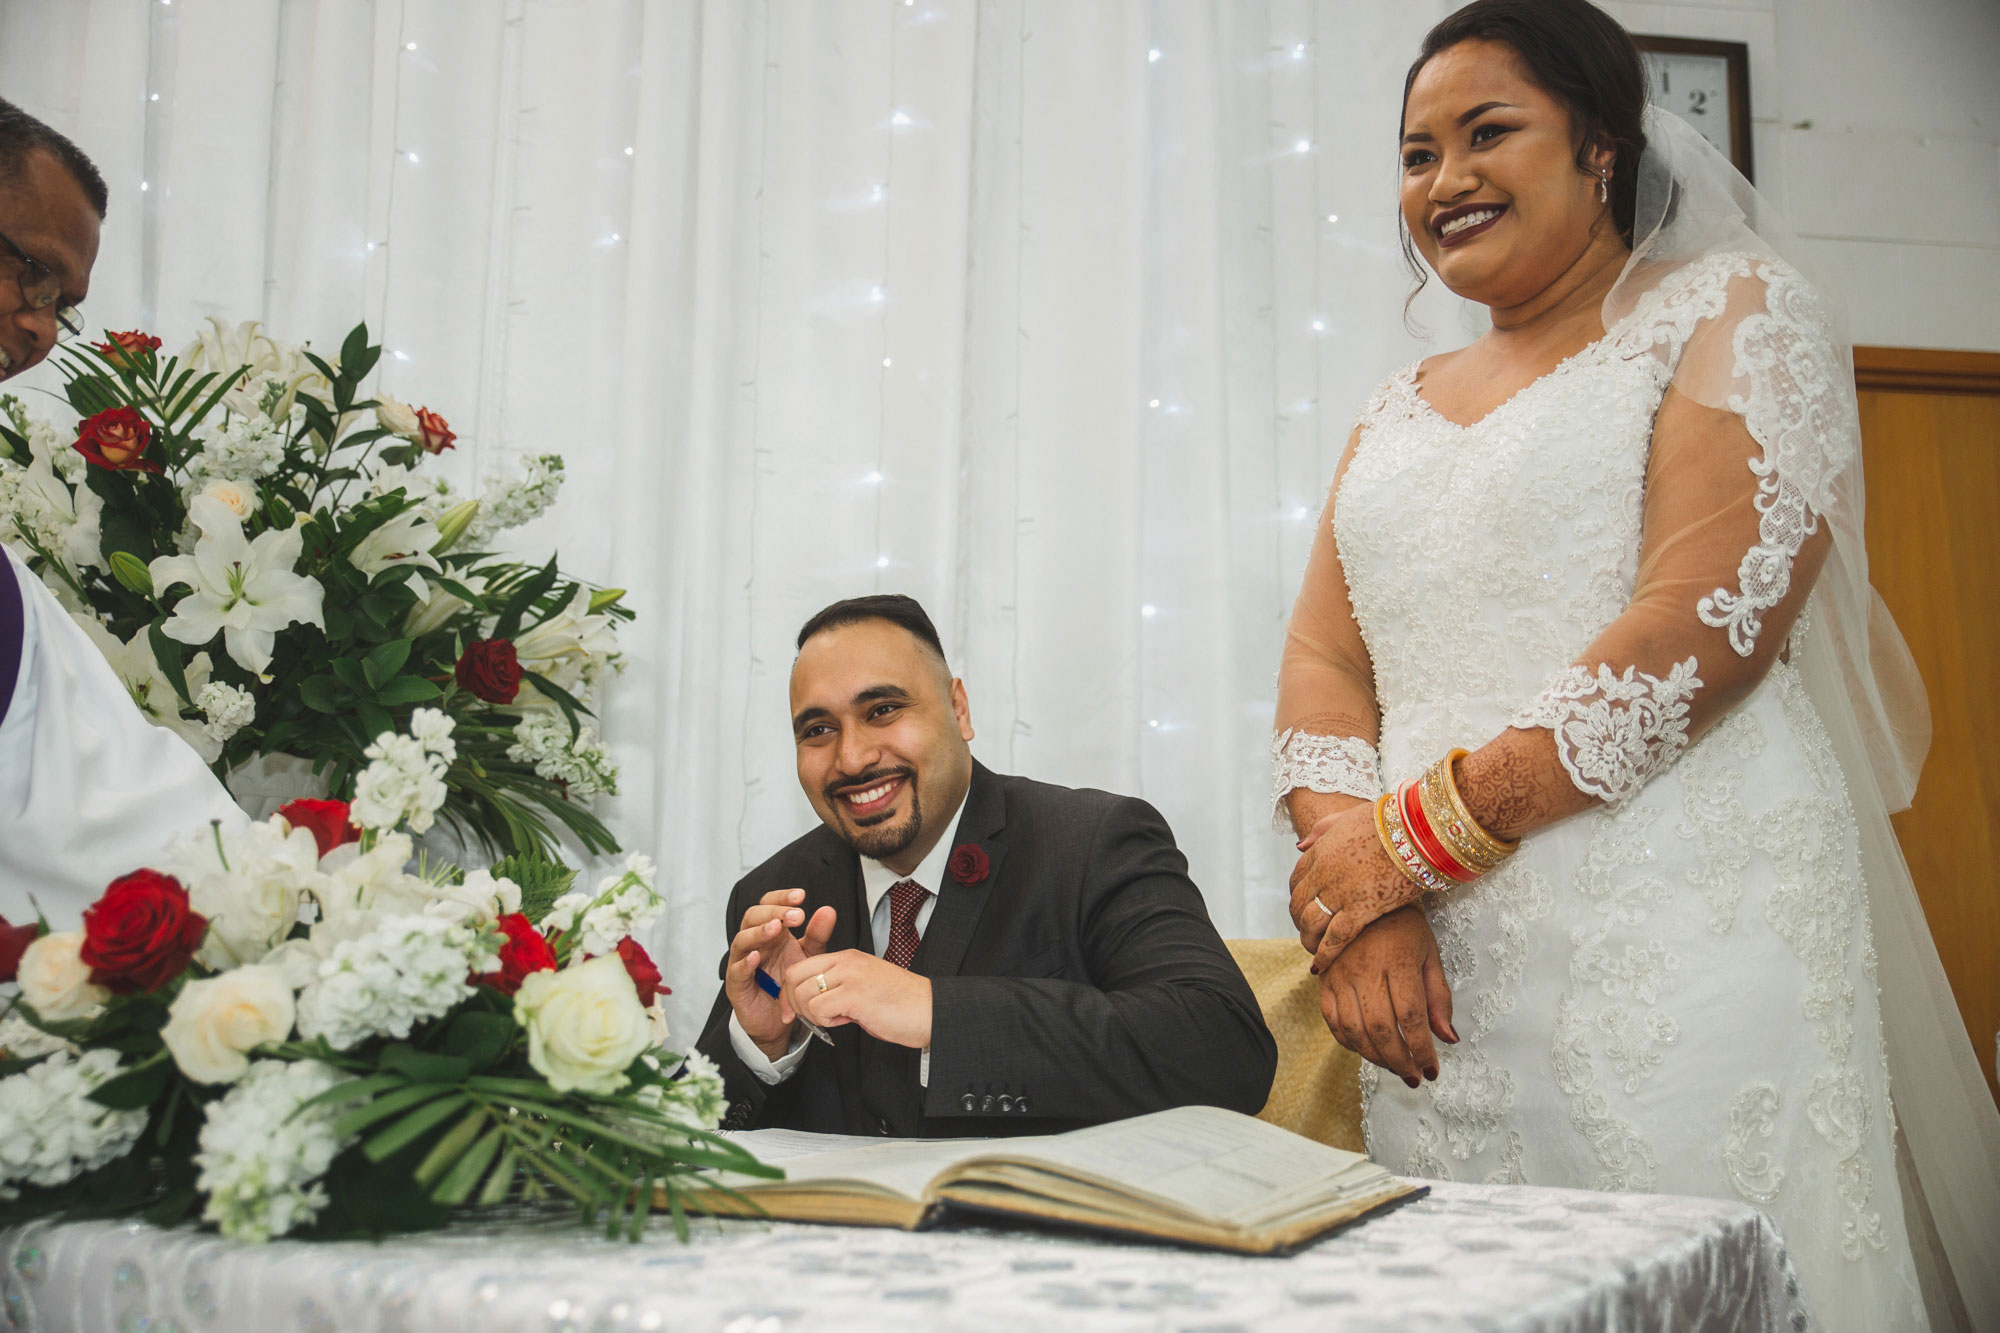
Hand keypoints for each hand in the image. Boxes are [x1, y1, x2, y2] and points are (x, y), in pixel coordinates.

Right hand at [724, 888, 836, 1059]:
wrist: (779, 1019)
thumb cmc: (788, 982)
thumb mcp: (808, 955)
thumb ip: (817, 934)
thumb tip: (828, 910)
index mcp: (770, 931)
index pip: (769, 905)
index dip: (781, 898)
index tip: (801, 896)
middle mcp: (753, 942)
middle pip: (753, 917)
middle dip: (774, 912)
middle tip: (795, 915)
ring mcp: (742, 962)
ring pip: (741, 940)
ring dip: (758, 932)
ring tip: (775, 928)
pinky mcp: (736, 984)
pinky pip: (736, 970)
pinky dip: (745, 963)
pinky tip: (756, 957)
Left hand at [782, 949, 932, 1049]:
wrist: (930, 1011)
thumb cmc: (902, 1004)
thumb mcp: (864, 987)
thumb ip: (839, 989)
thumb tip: (815, 1006)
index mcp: (847, 958)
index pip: (801, 966)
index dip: (791, 992)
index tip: (796, 1012)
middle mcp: (846, 962)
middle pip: (794, 976)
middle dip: (794, 1003)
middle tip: (812, 1019)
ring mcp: (850, 976)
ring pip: (803, 994)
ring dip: (813, 1014)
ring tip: (838, 1018)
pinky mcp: (854, 995)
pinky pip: (819, 1008)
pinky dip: (826, 1021)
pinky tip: (847, 1021)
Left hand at [1289, 799, 1422, 973]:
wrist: (1418, 830)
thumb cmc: (1391, 820)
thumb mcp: (1349, 817)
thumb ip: (1322, 831)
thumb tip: (1299, 846)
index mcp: (1322, 850)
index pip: (1297, 878)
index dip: (1297, 895)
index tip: (1302, 905)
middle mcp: (1325, 873)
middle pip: (1298, 903)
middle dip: (1298, 919)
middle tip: (1306, 931)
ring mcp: (1342, 892)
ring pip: (1311, 922)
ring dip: (1307, 938)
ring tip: (1312, 950)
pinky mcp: (1362, 910)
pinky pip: (1335, 938)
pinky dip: (1324, 954)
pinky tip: (1320, 966)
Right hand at [1318, 906, 1456, 1086]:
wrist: (1362, 898)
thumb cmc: (1403, 927)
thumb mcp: (1430, 954)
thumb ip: (1439, 997)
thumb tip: (1449, 1039)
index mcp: (1397, 961)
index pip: (1411, 1016)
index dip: (1422, 1049)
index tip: (1432, 1070)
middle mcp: (1365, 969)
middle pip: (1381, 1028)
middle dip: (1400, 1061)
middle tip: (1414, 1077)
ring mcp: (1340, 975)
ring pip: (1354, 1029)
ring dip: (1375, 1057)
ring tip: (1394, 1067)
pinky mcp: (1324, 980)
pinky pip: (1332, 1020)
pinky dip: (1348, 1043)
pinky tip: (1366, 1050)